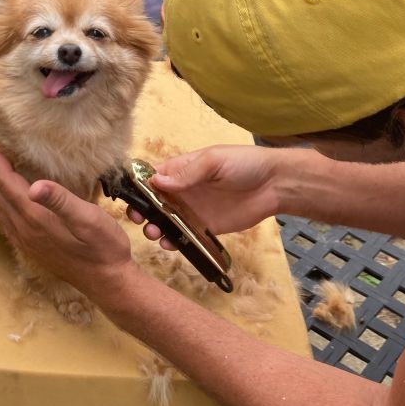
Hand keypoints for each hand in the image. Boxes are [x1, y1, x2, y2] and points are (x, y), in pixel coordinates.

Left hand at [0, 141, 136, 305]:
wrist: (106, 281)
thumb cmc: (103, 247)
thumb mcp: (89, 219)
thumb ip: (61, 200)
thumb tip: (35, 185)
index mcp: (35, 218)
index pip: (6, 183)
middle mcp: (24, 229)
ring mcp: (25, 240)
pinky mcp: (30, 246)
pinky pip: (5, 218)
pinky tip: (2, 196)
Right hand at [129, 145, 281, 245]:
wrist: (275, 185)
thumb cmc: (244, 164)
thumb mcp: (214, 161)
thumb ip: (187, 173)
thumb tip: (157, 181)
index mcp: (182, 169)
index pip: (152, 177)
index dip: (139, 187)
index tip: (129, 197)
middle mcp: (183, 190)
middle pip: (154, 202)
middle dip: (142, 210)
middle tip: (137, 219)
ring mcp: (193, 210)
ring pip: (166, 221)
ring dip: (155, 227)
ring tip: (154, 233)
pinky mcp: (206, 228)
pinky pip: (185, 236)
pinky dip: (174, 241)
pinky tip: (170, 244)